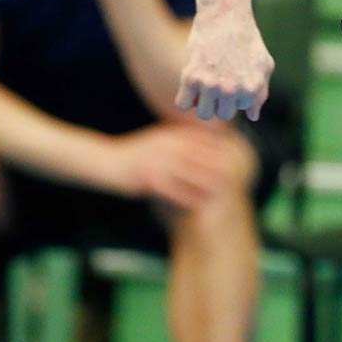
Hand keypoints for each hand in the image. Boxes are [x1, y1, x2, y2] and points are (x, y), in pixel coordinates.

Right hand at [102, 122, 242, 207]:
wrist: (103, 162)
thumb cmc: (131, 155)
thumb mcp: (156, 142)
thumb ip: (176, 142)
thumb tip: (199, 144)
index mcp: (169, 135)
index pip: (202, 140)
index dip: (221, 151)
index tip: (238, 162)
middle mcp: (165, 144)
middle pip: (200, 155)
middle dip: (219, 167)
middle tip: (237, 180)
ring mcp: (155, 158)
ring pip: (189, 172)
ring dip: (207, 183)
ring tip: (224, 195)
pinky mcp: (146, 175)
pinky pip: (172, 188)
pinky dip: (187, 196)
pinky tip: (199, 206)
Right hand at [176, 1, 273, 120]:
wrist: (224, 15)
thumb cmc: (246, 39)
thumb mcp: (263, 65)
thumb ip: (261, 93)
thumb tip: (253, 117)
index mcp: (251, 89)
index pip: (241, 108)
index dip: (238, 92)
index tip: (235, 74)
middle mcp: (231, 90)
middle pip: (222, 115)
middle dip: (221, 99)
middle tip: (220, 78)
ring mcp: (210, 85)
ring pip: (203, 114)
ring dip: (204, 102)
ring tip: (206, 84)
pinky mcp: (190, 77)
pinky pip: (182, 105)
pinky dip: (185, 99)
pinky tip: (192, 85)